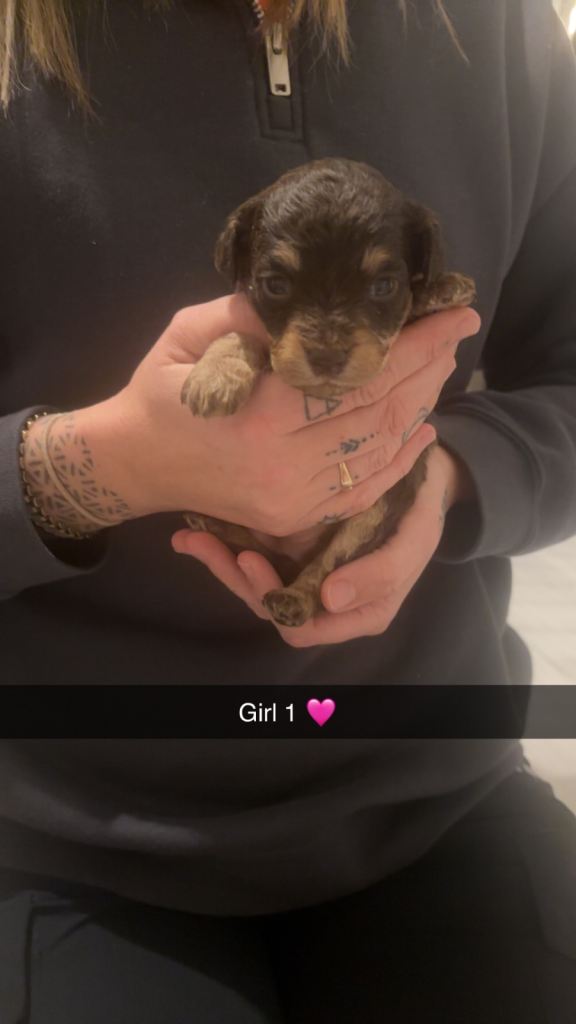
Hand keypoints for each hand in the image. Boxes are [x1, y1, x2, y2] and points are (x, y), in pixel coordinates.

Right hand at [66, 295, 479, 534]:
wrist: (134, 463)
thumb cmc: (159, 391)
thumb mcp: (188, 335)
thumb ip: (247, 317)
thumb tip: (310, 304)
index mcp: (258, 414)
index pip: (357, 374)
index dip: (413, 344)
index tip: (452, 313)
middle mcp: (282, 463)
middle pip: (378, 413)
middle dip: (428, 369)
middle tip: (457, 333)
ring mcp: (291, 498)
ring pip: (376, 451)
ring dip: (419, 408)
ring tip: (442, 369)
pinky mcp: (293, 517)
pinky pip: (360, 489)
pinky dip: (397, 460)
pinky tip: (422, 429)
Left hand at [172, 444, 474, 646]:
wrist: (420, 475)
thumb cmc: (421, 512)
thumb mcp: (414, 541)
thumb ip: (381, 574)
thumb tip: (331, 598)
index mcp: (355, 611)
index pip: (300, 626)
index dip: (271, 600)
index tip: (249, 561)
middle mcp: (323, 598)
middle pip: (267, 604)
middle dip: (231, 576)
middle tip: (201, 543)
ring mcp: (305, 571)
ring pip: (254, 580)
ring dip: (219, 558)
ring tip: (189, 536)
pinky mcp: (293, 545)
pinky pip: (256, 550)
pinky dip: (227, 539)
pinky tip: (198, 523)